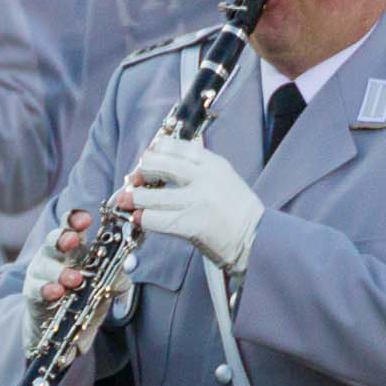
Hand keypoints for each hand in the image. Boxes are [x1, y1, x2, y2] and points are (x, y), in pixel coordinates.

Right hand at [20, 210, 129, 355]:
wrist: (61, 329)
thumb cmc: (83, 297)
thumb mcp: (104, 286)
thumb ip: (116, 277)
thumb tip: (124, 271)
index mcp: (72, 248)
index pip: (71, 227)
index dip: (75, 220)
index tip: (85, 219)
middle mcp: (53, 256)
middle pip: (53, 240)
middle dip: (63, 238)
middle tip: (73, 240)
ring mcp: (40, 274)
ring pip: (45, 266)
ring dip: (60, 271)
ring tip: (75, 279)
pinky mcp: (32, 294)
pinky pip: (36, 289)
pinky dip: (47, 289)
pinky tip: (57, 292)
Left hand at [123, 135, 262, 274]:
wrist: (259, 238)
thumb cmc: (238, 211)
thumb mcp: (224, 178)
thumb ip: (198, 169)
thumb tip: (162, 161)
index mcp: (214, 164)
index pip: (175, 147)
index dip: (155, 150)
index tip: (147, 156)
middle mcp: (204, 178)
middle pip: (159, 165)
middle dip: (141, 171)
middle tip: (134, 179)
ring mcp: (197, 201)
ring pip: (152, 196)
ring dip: (134, 198)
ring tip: (126, 200)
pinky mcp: (191, 224)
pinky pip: (156, 219)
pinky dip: (142, 219)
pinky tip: (137, 218)